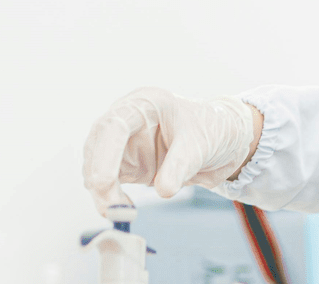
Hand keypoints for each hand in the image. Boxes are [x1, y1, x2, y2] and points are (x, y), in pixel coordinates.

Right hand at [82, 86, 257, 215]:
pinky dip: (111, 199)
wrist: (222, 140)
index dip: (103, 155)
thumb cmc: (211, 130)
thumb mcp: (200, 145)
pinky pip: (108, 183)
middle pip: (97, 148)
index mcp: (145, 104)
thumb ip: (180, 165)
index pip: (113, 126)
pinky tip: (123, 211)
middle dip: (100, 180)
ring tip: (123, 214)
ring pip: (97, 168)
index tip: (102, 183)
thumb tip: (163, 191)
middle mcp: (127, 120)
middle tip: (113, 210)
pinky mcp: (125, 163)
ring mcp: (123, 142)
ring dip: (103, 193)